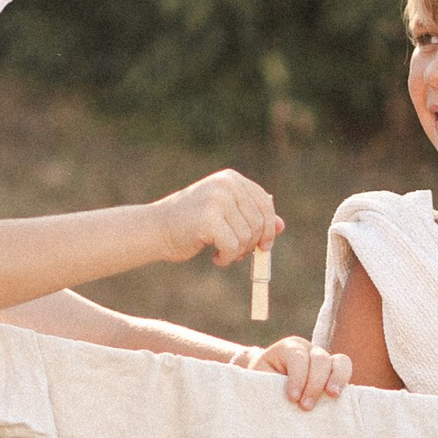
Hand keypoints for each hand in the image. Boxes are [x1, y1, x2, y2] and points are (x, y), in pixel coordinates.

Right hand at [155, 170, 280, 266]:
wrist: (156, 229)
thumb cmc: (190, 224)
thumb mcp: (225, 216)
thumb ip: (251, 217)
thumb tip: (281, 226)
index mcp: (232, 179)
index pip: (265, 203)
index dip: (268, 228)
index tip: (264, 246)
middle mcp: (226, 184)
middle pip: (259, 222)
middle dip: (251, 244)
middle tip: (236, 254)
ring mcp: (217, 199)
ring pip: (247, 237)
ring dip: (236, 253)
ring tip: (220, 253)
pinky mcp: (209, 218)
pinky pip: (233, 246)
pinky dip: (226, 258)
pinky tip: (215, 258)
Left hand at [240, 337, 349, 409]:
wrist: (268, 384)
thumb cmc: (263, 385)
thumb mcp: (262, 384)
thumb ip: (273, 389)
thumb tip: (285, 404)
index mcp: (288, 348)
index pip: (298, 358)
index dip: (297, 378)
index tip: (292, 398)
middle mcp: (309, 349)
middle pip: (320, 359)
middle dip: (314, 384)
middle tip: (306, 407)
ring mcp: (324, 358)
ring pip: (339, 361)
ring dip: (336, 379)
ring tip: (332, 396)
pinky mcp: (334, 371)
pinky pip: (345, 370)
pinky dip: (343, 381)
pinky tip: (338, 397)